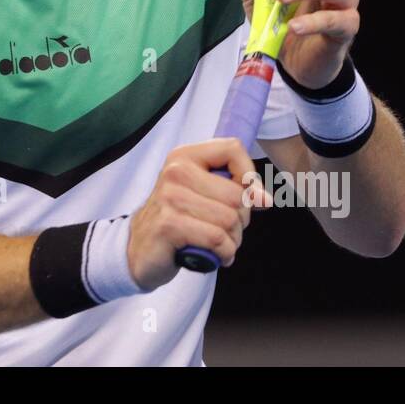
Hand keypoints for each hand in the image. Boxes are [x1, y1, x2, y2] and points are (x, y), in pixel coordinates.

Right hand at [128, 138, 272, 287]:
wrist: (139, 250)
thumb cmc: (177, 220)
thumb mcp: (204, 195)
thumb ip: (236, 190)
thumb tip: (265, 199)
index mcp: (185, 156)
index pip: (232, 148)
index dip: (250, 176)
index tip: (248, 198)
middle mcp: (175, 171)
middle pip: (237, 194)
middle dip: (241, 220)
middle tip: (225, 230)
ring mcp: (170, 197)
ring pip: (229, 219)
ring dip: (233, 240)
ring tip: (219, 244)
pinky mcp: (168, 224)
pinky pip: (217, 239)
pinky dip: (224, 253)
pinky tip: (215, 256)